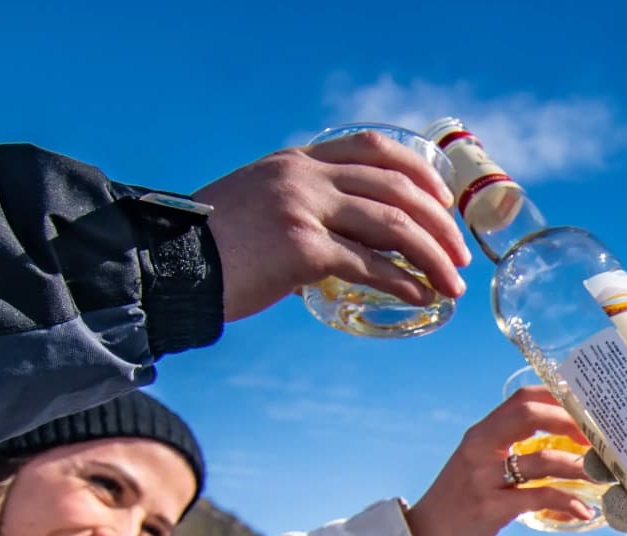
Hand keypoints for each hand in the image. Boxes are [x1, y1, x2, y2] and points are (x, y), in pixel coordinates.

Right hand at [193, 132, 470, 322]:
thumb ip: (305, 208)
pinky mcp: (301, 249)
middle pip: (396, 188)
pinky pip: (371, 266)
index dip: (419, 173)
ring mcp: (303, 209)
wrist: (165, 266)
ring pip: (393, 225)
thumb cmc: (214, 248)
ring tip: (453, 285)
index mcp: (297, 161)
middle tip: (461, 256)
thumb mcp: (261, 205)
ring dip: (433, 258)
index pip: (374, 148)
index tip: (444, 201)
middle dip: (439, 223)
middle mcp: (304, 176)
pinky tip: (421, 296)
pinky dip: (405, 282)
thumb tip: (355, 241)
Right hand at [404, 393, 593, 535]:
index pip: (522, 399)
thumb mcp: (477, 468)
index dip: (558, 399)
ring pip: (543, 459)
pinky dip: (568, 502)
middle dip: (572, 423)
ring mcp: (483, 477)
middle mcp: (479, 448)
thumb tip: (557, 450)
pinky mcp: (490, 508)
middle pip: (531, 415)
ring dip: (580, 467)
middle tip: (599, 439)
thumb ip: (507, 453)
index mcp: (479, 434)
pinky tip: (585, 510)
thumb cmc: (457, 506)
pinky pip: (540, 497)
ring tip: (603, 476)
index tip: (588, 410)